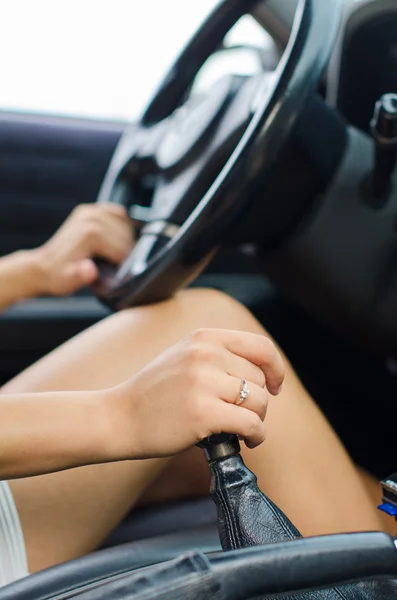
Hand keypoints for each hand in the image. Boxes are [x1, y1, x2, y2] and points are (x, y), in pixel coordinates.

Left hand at [33, 203, 133, 295]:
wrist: (43, 267)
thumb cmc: (58, 276)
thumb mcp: (68, 281)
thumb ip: (81, 275)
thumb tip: (90, 270)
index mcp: (91, 233)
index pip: (123, 250)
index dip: (122, 265)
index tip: (113, 274)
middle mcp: (91, 218)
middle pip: (126, 236)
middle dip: (125, 252)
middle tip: (114, 265)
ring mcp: (90, 211)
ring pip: (125, 224)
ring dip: (125, 239)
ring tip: (114, 254)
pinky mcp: (90, 210)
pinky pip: (118, 212)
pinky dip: (122, 224)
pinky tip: (115, 237)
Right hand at [107, 328, 284, 459]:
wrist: (119, 417)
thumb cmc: (154, 392)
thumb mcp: (184, 356)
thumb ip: (218, 355)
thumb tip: (262, 371)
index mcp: (203, 337)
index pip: (260, 345)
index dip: (275, 367)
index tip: (275, 385)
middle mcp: (205, 354)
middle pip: (261, 378)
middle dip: (260, 400)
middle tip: (245, 414)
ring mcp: (203, 382)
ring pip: (260, 401)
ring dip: (258, 420)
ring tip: (245, 429)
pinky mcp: (203, 413)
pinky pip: (251, 423)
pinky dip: (256, 435)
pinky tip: (247, 440)